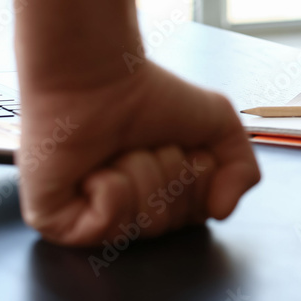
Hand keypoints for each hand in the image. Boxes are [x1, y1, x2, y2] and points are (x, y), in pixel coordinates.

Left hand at [16, 60, 260, 245]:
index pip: (199, 216)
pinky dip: (111, 188)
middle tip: (149, 142)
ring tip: (119, 148)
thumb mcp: (221, 128)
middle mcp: (129, 213)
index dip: (199, 176)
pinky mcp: (57, 221)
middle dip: (168, 172)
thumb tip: (222, 211)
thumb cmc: (150, 94)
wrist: (100, 74)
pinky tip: (96, 165)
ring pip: (141, 221)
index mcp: (163, 198)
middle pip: (170, 222)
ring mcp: (91, 221)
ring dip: (140, 172)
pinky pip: (106, 225)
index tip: (182, 143)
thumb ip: (244, 172)